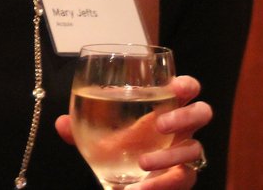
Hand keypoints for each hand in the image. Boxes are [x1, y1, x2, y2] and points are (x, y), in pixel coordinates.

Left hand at [57, 74, 212, 188]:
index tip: (175, 86)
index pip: (186, 88)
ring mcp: (183, 154)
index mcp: (164, 108)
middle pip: (202, 112)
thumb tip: (60, 123)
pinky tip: (142, 187)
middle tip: (160, 124)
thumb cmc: (120, 151)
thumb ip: (80, 129)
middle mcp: (180, 129)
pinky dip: (164, 183)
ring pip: (196, 149)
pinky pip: (184, 178)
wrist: (127, 182)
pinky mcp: (182, 178)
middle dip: (185, 115)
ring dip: (170, 155)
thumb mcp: (99, 139)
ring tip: (142, 162)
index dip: (187, 84)